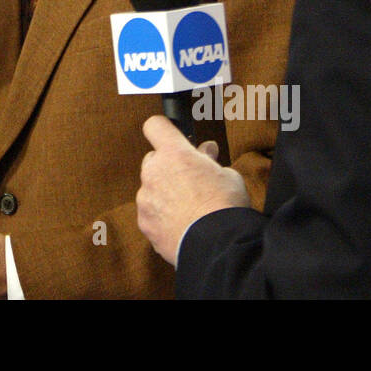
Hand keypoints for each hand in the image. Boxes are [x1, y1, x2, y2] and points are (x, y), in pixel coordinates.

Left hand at [136, 115, 248, 265]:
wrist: (217, 245)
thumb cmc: (225, 206)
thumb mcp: (226, 174)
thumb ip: (209, 160)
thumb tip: (206, 151)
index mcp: (173, 153)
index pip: (155, 125)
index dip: (164, 130)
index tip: (174, 137)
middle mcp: (153, 171)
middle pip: (153, 159)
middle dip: (168, 166)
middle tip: (190, 179)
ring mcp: (145, 198)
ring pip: (150, 188)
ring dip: (164, 193)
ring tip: (189, 208)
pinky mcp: (144, 222)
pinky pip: (150, 212)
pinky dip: (161, 216)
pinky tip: (181, 224)